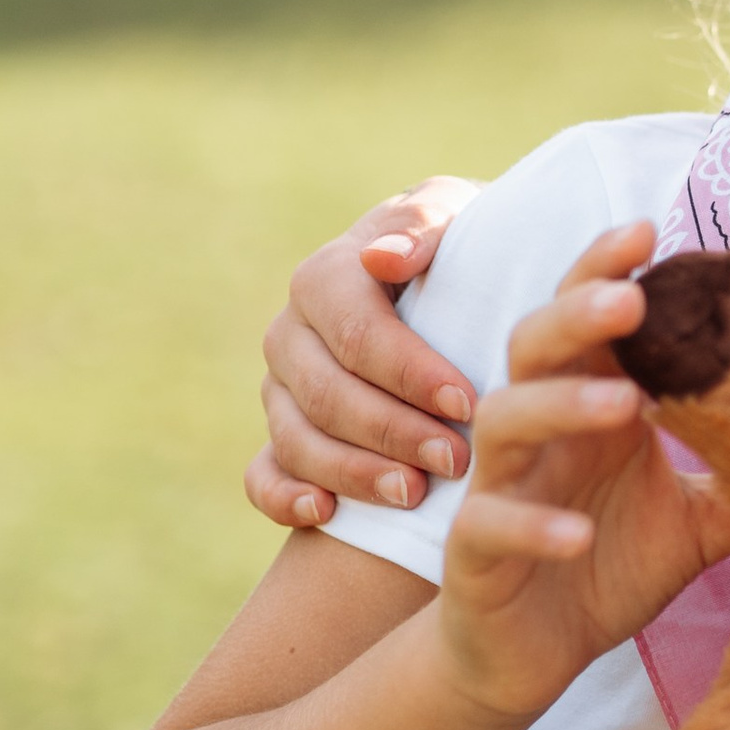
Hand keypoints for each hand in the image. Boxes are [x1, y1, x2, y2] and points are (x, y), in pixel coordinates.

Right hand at [246, 176, 481, 529]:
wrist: (448, 284)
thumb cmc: (461, 248)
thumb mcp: (456, 215)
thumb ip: (425, 225)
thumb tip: (381, 259)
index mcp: (325, 278)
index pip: (356, 333)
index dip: (410, 372)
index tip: (468, 402)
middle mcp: (292, 335)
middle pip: (327, 394)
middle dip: (393, 431)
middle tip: (455, 460)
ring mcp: (280, 390)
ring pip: (296, 440)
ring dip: (353, 473)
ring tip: (413, 495)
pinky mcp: (280, 437)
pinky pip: (261, 476)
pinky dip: (284, 498)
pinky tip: (326, 513)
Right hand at [431, 228, 729, 724]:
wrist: (533, 658)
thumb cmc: (607, 565)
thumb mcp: (696, 523)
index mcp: (588, 404)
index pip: (589, 319)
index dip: (607, 269)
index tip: (651, 229)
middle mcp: (538, 431)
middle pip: (536, 345)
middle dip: (578, 312)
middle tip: (632, 296)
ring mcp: (499, 486)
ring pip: (505, 419)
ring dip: (561, 404)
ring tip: (624, 403)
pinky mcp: (474, 552)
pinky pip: (491, 524)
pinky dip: (533, 523)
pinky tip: (578, 533)